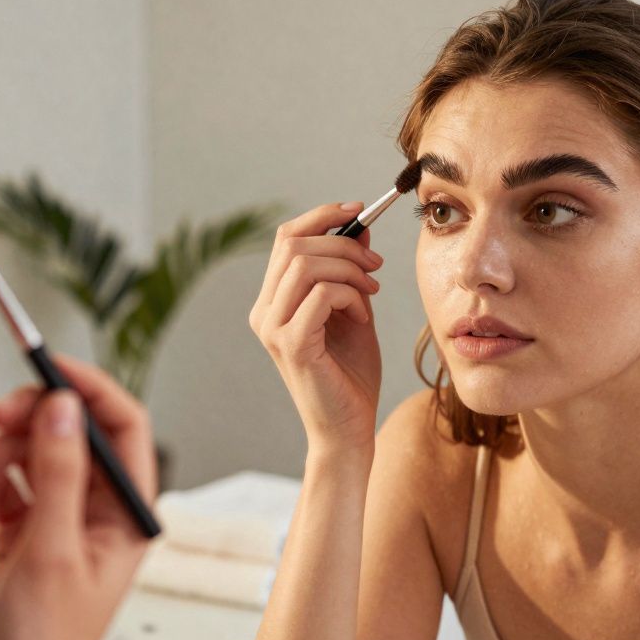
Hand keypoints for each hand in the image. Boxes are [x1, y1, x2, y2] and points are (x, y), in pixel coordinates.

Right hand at [0, 355, 156, 639]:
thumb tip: (66, 406)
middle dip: (28, 421)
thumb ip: (60, 474)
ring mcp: (57, 518)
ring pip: (29, 451)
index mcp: (126, 516)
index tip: (48, 365)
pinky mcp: (21, 530)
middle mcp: (96, 512)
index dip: (89, 388)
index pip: (123, 427)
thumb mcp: (52, 553)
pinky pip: (3, 481)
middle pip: (68, 429)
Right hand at [248, 202, 383, 451]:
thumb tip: (360, 227)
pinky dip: (350, 295)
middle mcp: (264, 312)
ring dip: (350, 270)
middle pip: (294, 244)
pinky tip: (362, 314)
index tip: (359, 211)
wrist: (349, 429)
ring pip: (306, 265)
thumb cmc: (351, 375)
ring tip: (371, 292)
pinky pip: (321, 294)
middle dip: (344, 244)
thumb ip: (351, 272)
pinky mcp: (290, 344)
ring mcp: (272, 328)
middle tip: (375, 266)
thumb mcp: (355, 310)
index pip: (285, 238)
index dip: (322, 216)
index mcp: (272, 301)